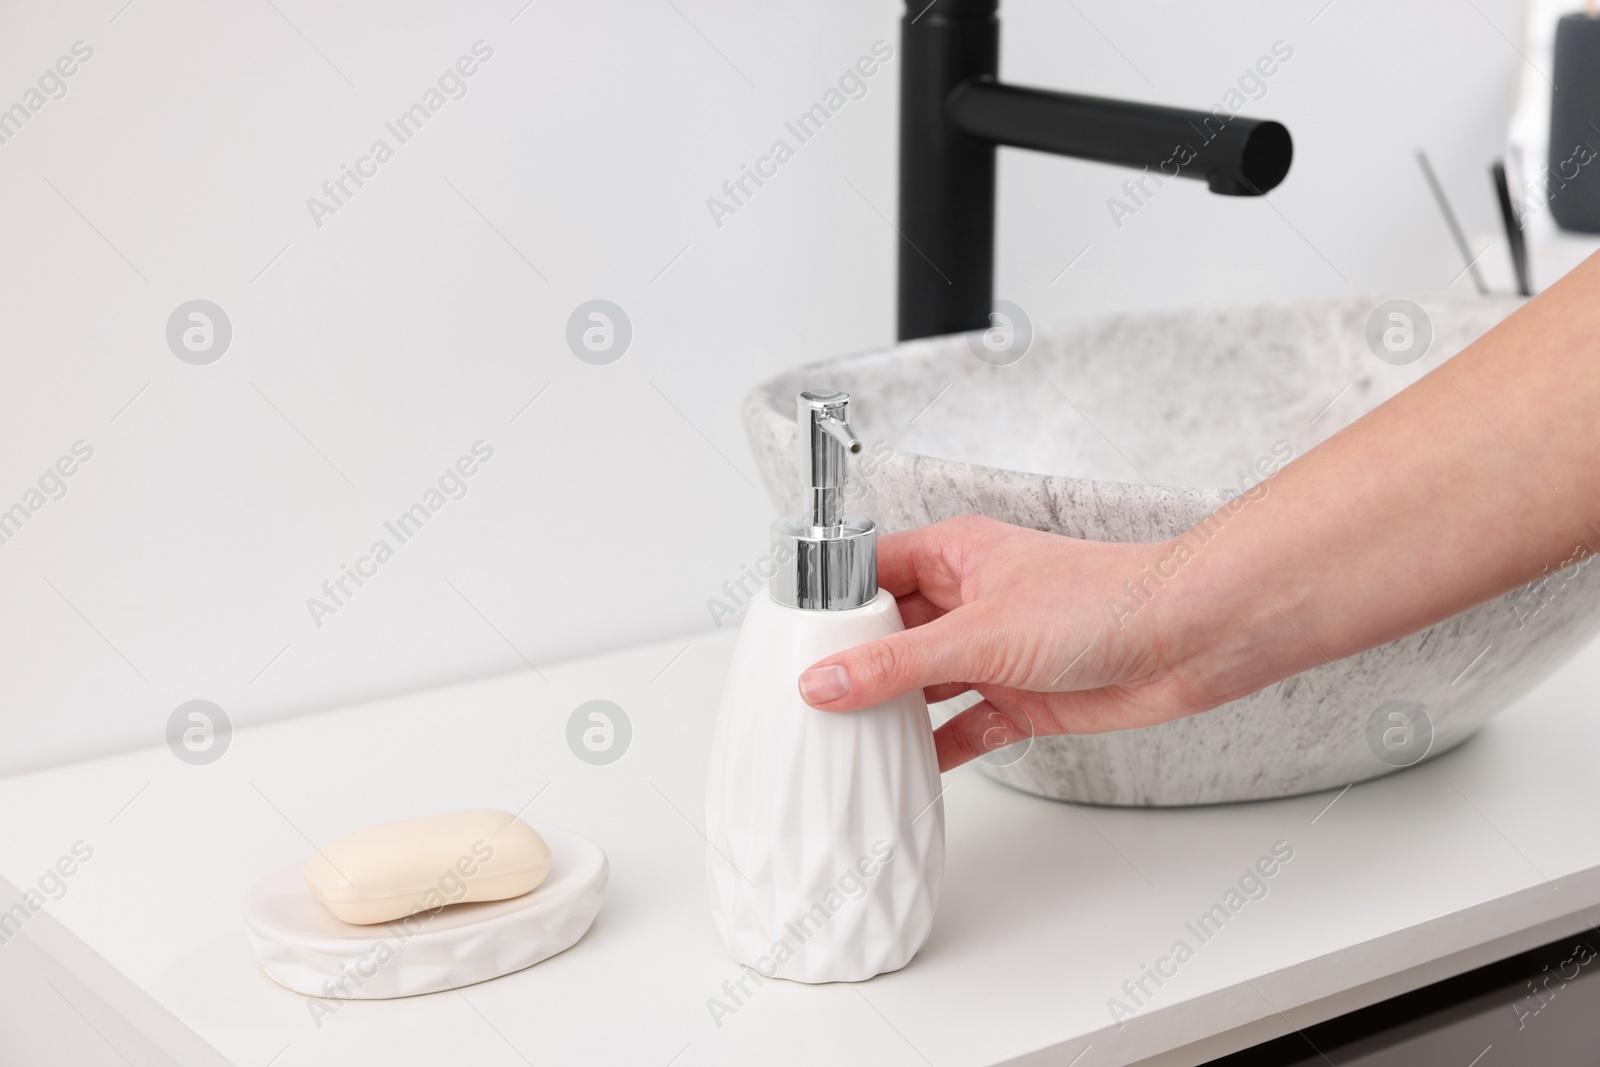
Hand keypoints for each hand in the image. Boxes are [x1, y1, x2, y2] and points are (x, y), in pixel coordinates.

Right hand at [795, 515, 1235, 771]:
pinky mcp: (1021, 696)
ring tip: (841, 742)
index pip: (869, 572)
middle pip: (890, 634)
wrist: (1191, 640)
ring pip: (924, 684)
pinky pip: (964, 725)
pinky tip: (907, 771)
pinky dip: (938, 748)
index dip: (828, 604)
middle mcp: (969, 599)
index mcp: (953, 554)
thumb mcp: (979, 634)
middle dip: (853, 667)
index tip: (786, 640)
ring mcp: (994, 650)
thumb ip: (896, 664)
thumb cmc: (1104, 600)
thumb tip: (823, 681)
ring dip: (893, 712)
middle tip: (802, 703)